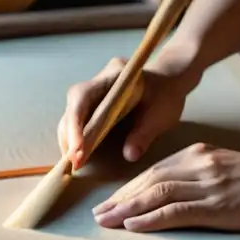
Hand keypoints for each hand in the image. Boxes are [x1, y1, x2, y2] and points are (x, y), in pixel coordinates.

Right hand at [57, 53, 199, 169]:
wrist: (169, 81)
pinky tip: (79, 153)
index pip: (83, 97)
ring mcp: (93, 91)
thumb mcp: (161, 114)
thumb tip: (129, 156)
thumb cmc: (166, 95)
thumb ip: (145, 133)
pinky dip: (76, 137)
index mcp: (113, 76)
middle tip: (73, 163)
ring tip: (74, 162)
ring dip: (69, 138)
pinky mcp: (93, 102)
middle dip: (70, 136)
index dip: (76, 124)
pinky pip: (78, 119)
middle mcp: (97, 81)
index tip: (77, 150)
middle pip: (72, 107)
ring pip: (71, 114)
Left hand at [90, 142, 239, 232]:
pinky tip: (133, 225)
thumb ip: (196, 172)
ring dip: (127, 208)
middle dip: (120, 198)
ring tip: (106, 221)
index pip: (153, 171)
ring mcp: (205, 185)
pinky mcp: (216, 205)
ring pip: (156, 194)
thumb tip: (168, 189)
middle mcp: (196, 165)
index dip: (128, 188)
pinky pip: (176, 211)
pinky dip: (151, 218)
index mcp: (196, 155)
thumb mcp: (220, 166)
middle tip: (97, 214)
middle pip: (148, 181)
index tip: (110, 201)